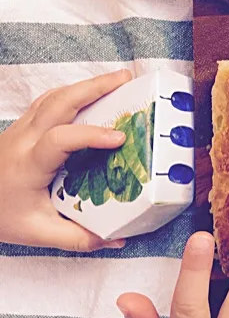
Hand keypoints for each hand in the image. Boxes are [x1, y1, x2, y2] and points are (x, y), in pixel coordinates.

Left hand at [0, 69, 132, 250]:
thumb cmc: (1, 216)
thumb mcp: (40, 233)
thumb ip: (80, 238)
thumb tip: (119, 238)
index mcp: (28, 165)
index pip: (60, 140)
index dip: (91, 135)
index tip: (120, 138)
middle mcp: (23, 140)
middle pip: (58, 102)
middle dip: (95, 87)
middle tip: (127, 78)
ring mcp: (19, 129)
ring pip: (53, 96)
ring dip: (86, 85)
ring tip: (117, 79)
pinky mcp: (21, 127)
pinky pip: (48, 101)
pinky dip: (73, 92)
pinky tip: (91, 92)